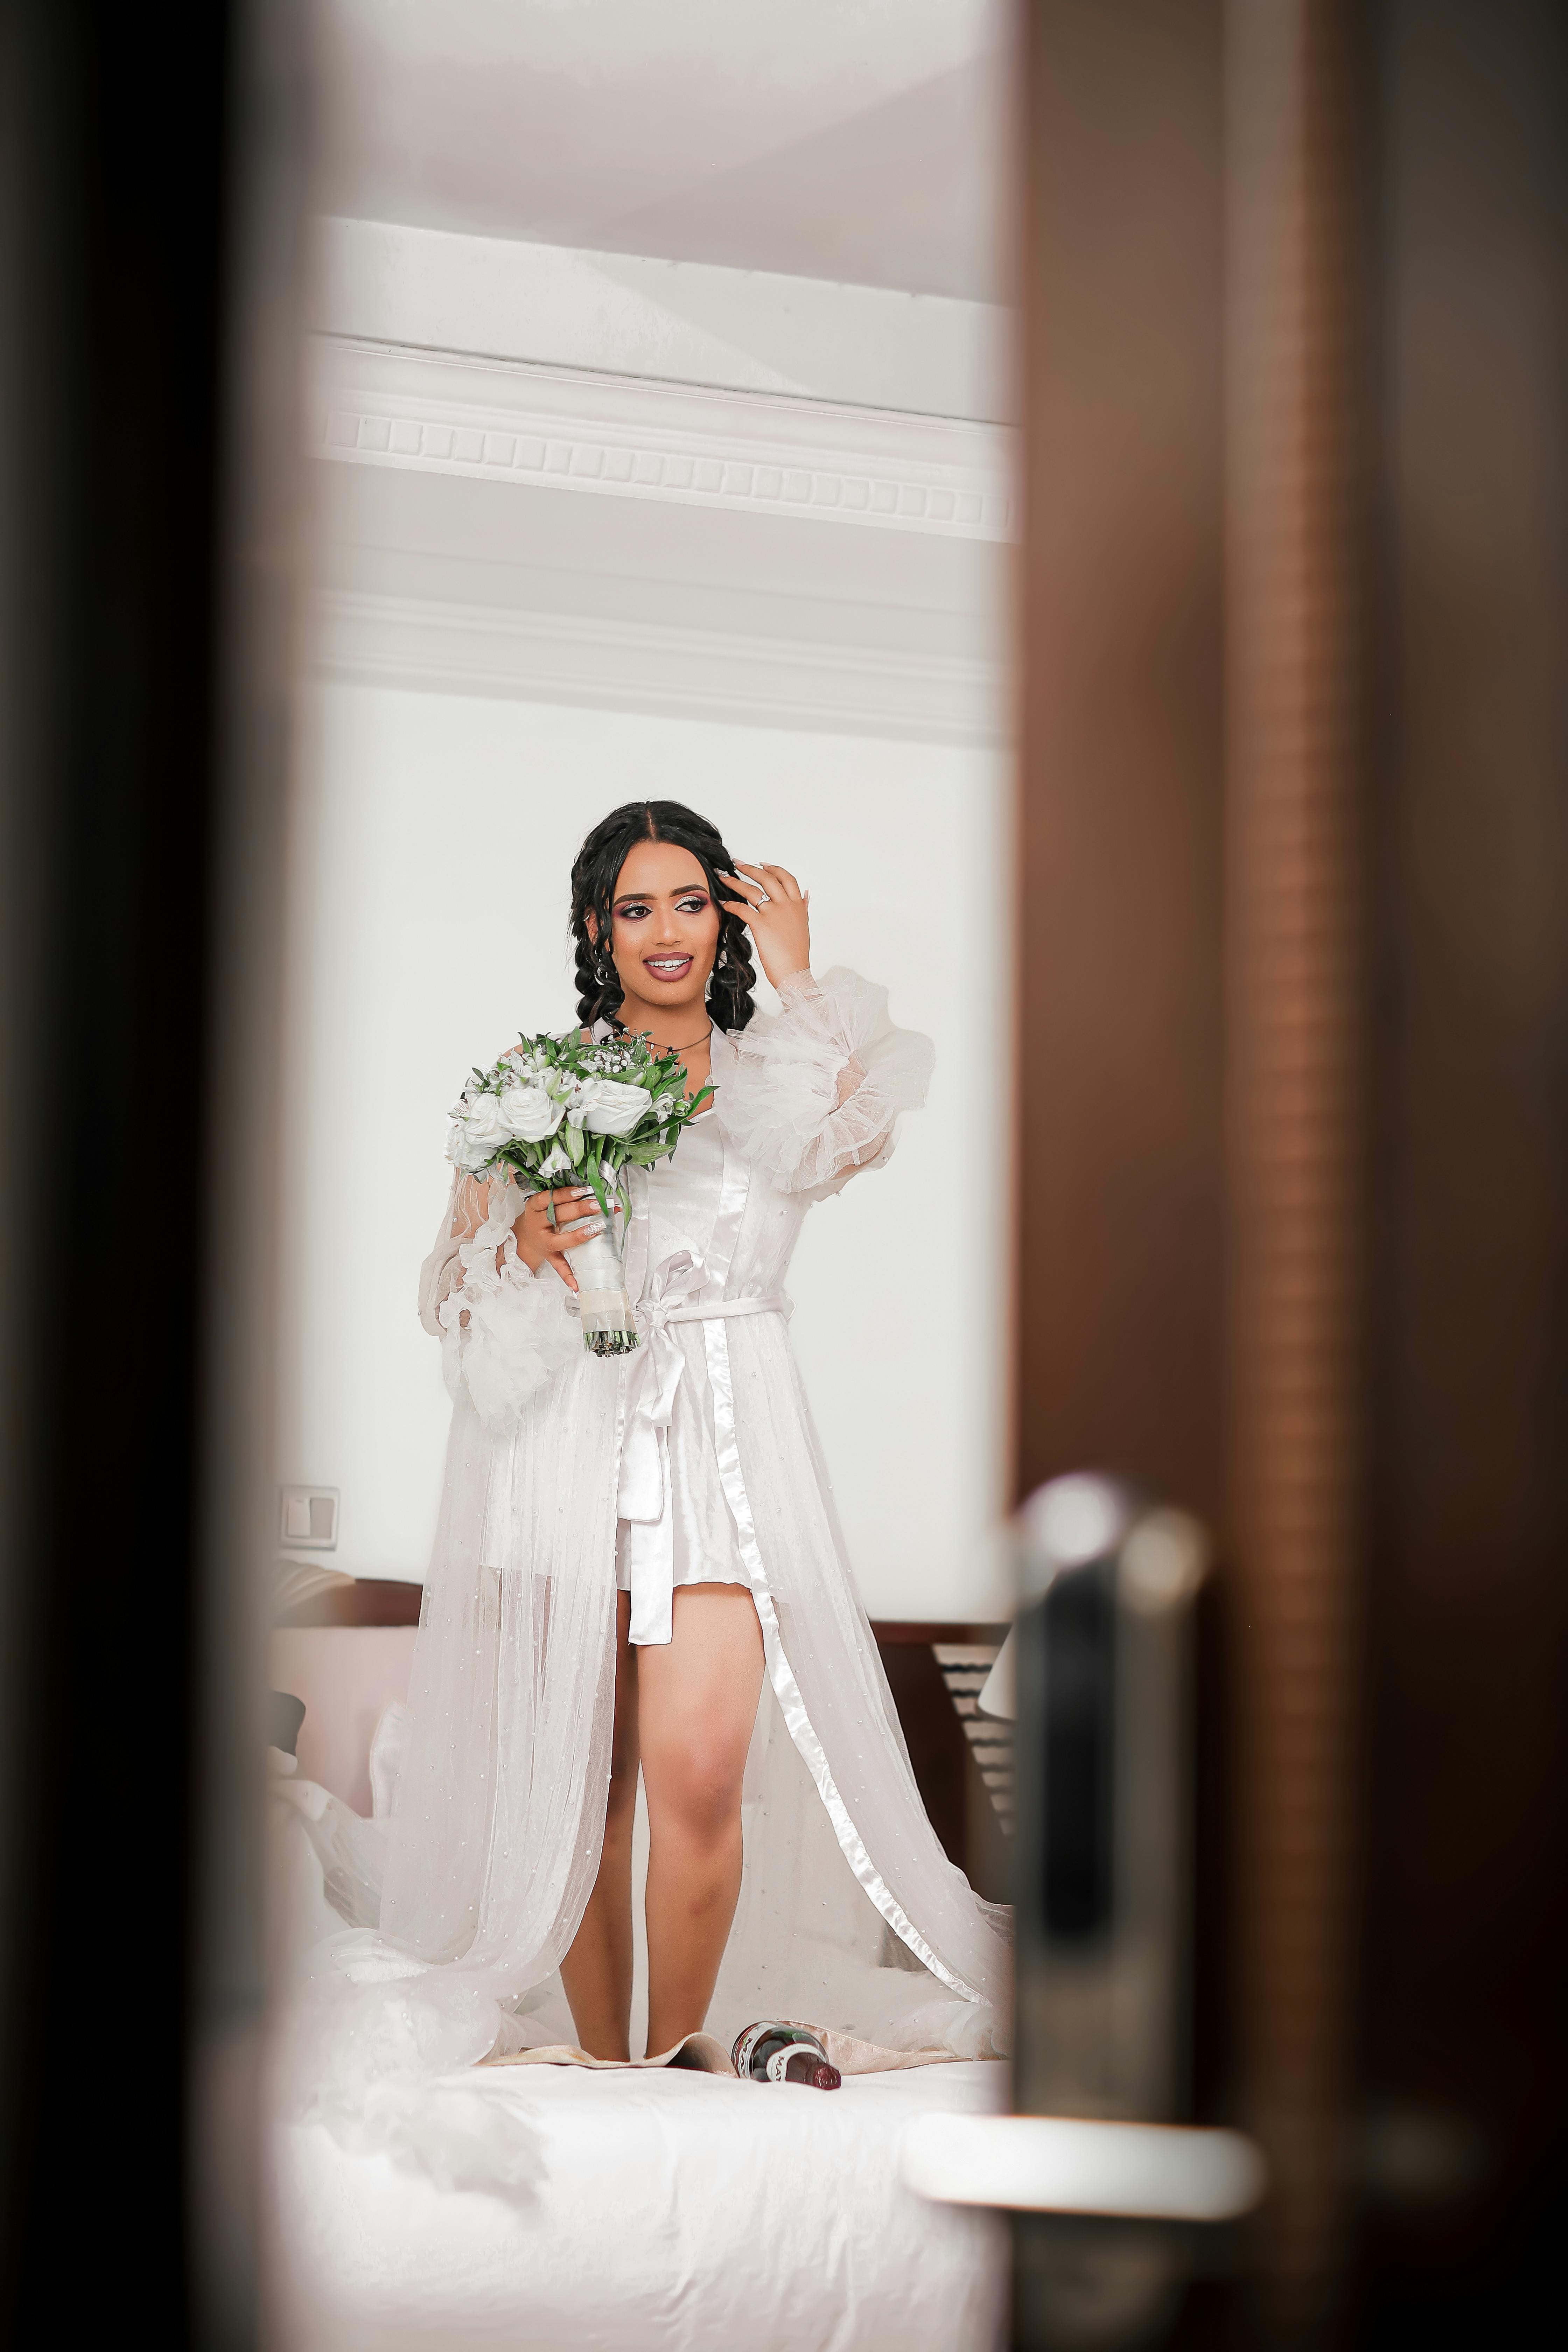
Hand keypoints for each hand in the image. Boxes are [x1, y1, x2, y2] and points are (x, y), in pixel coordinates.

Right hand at [512, 1185, 610, 1292]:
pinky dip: (567, 1276)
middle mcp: (537, 1224)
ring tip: (596, 1228)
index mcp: (535, 1207)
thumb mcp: (545, 1204)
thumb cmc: (542, 1217)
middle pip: (557, 1216)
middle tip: (598, 1205)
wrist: (524, 1239)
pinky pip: (558, 1266)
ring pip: (558, 1241)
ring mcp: (543, 1242)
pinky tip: (576, 1284)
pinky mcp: (549, 1257)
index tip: (583, 1190)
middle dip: (579, 1210)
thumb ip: (567, 1198)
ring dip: (577, 1236)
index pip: (548, 1198)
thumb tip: (599, 1194)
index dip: (565, 1194)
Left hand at [718, 863, 810, 992]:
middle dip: (750, 868)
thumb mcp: (804, 925)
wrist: (794, 972)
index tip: (762, 863)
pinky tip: (722, 903)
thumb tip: (806, 894)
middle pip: (767, 878)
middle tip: (737, 863)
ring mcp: (774, 914)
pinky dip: (730, 904)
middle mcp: (786, 905)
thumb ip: (803, 907)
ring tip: (723, 877)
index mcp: (797, 905)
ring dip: (735, 881)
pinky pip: (742, 909)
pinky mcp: (761, 924)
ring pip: (752, 890)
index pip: (786, 878)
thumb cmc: (797, 953)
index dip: (773, 868)